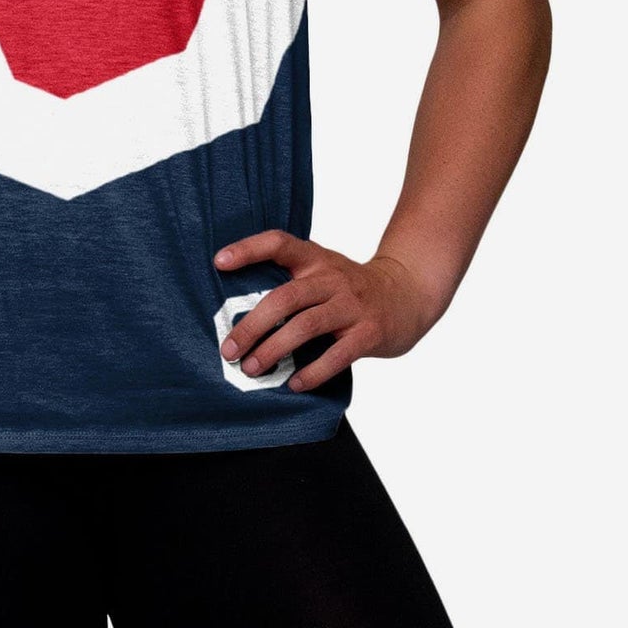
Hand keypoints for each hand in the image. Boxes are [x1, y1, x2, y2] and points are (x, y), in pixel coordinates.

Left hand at [211, 232, 439, 390]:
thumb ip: (291, 284)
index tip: (218, 262)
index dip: (248, 249)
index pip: (279, 243)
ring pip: (306, 326)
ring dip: (274, 349)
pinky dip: (313, 372)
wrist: (408, 293)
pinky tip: (294, 384)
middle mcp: (332, 278)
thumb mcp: (323, 273)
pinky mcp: (369, 332)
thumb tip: (237, 317)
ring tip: (252, 369)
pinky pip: (337, 355)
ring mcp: (352, 305)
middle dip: (252, 326)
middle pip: (285, 297)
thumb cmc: (350, 289)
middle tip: (229, 350)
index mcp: (315, 259)